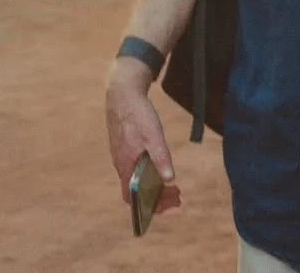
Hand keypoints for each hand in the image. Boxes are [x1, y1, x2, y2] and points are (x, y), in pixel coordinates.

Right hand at [105, 59, 181, 213]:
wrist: (122, 92)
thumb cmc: (136, 114)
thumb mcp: (153, 135)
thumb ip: (161, 158)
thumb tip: (169, 180)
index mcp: (126, 166)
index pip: (133, 198)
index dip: (149, 207)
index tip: (169, 204)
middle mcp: (121, 165)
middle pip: (137, 192)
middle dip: (158, 198)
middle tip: (177, 196)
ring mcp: (122, 156)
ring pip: (137, 180)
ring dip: (155, 187)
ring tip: (173, 186)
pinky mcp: (125, 148)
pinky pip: (136, 169)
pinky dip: (150, 175)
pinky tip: (161, 168)